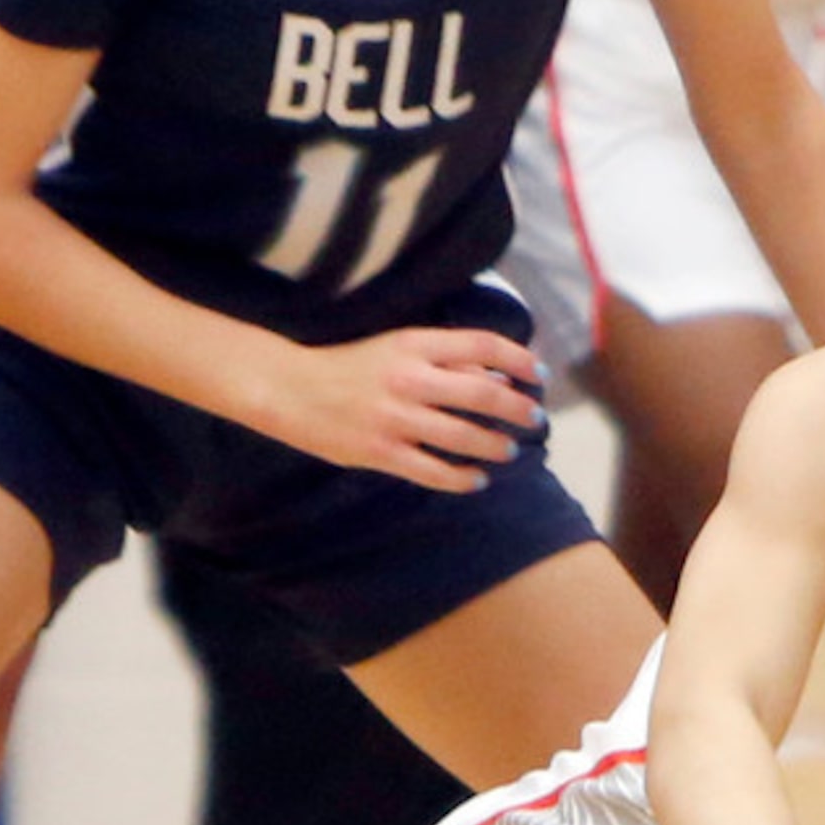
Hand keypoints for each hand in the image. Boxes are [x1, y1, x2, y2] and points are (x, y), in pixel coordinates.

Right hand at [261, 326, 541, 491]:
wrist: (286, 387)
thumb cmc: (348, 366)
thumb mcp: (396, 347)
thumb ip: (445, 360)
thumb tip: (500, 378)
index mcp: (413, 344)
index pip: (482, 345)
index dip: (518, 360)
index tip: (538, 375)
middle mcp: (408, 378)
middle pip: (484, 394)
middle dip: (519, 410)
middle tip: (535, 419)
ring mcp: (394, 417)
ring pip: (464, 437)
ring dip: (496, 446)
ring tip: (509, 451)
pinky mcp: (379, 451)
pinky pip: (434, 471)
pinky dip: (462, 479)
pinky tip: (477, 480)